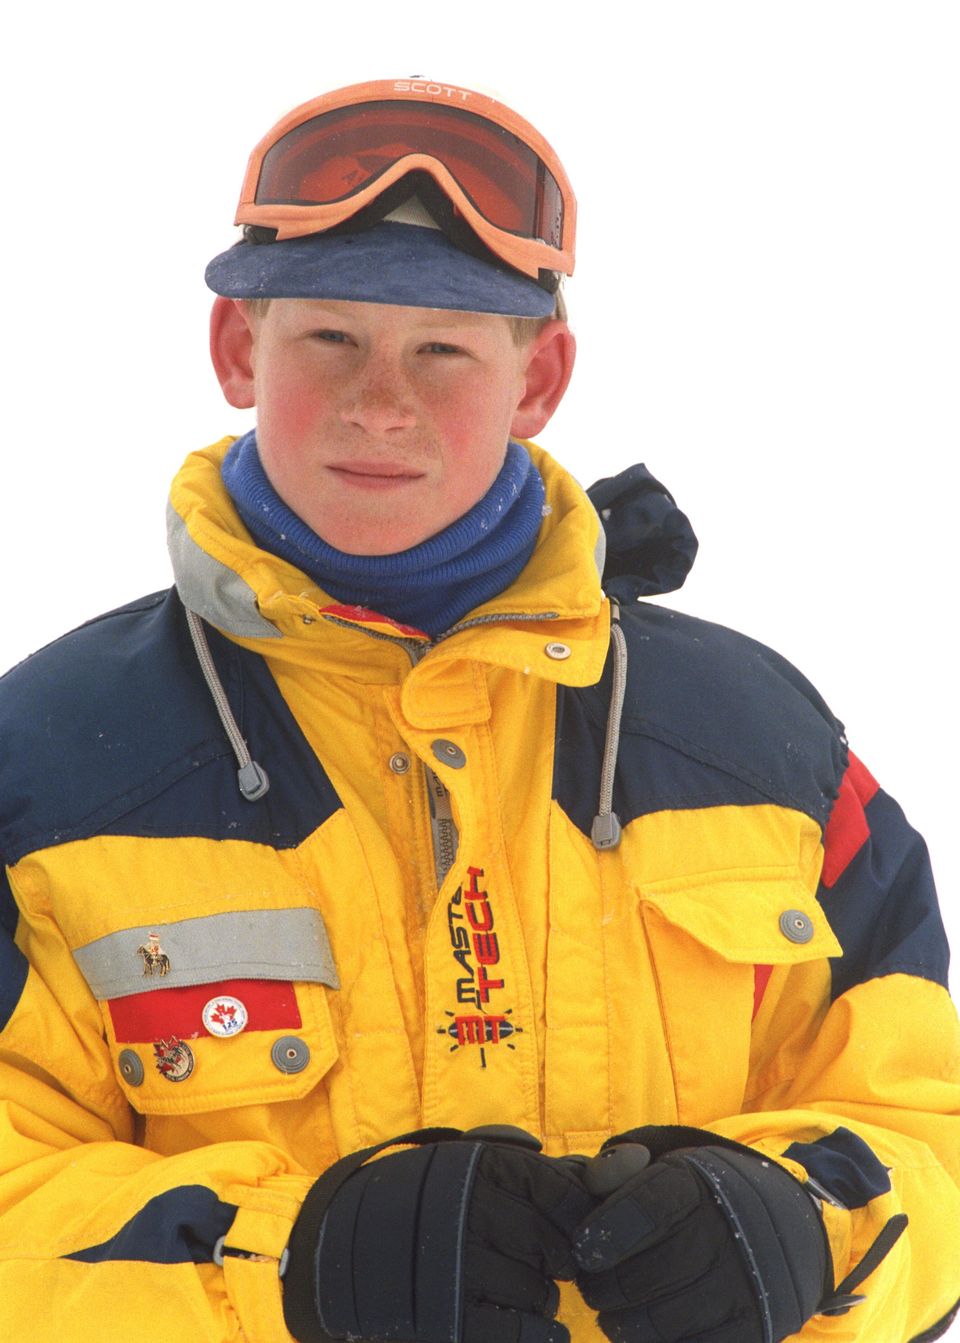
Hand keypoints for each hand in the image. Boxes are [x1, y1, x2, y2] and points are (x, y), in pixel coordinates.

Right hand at [282, 1124, 594, 1342]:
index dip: (574, 1214)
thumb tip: (594, 1172)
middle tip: (541, 1263)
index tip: (570, 1227)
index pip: (561, 1190)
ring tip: (516, 1291)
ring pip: (540, 1292)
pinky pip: (522, 1333)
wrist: (336, 1250)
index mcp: (480, 1168)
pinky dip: (537, 1334)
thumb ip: (524, 1165)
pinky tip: (533, 1328)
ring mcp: (461, 1268)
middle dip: (556, 1260)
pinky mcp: (451, 1319)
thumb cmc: (415, 1202)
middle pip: (556, 1246)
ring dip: (540, 1299)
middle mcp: (473, 1211)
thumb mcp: (462, 1164)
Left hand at [572, 1127, 831, 1342]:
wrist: (779, 1226)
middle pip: (642, 1276)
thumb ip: (616, 1172)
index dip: (604, 1231)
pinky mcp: (750, 1331)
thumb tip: (592, 1181)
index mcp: (697, 1187)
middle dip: (601, 1286)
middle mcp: (725, 1235)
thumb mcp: (662, 1168)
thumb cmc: (697, 1199)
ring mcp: (741, 1288)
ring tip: (615, 1310)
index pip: (644, 1209)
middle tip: (593, 1284)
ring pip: (658, 1324)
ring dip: (622, 1323)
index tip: (583, 1248)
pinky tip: (649, 1328)